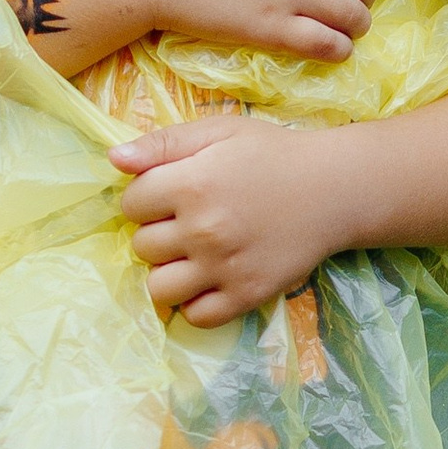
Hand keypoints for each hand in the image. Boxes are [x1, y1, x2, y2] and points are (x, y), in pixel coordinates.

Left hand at [112, 110, 350, 325]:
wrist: (334, 188)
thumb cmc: (272, 154)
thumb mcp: (218, 132)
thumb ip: (163, 143)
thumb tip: (113, 159)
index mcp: (191, 184)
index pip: (131, 204)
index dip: (146, 196)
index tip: (171, 192)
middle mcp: (202, 230)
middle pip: (142, 246)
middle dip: (158, 233)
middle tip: (189, 222)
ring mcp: (224, 268)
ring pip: (159, 288)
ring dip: (170, 272)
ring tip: (193, 255)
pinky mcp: (246, 295)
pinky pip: (196, 316)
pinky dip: (196, 303)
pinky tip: (210, 280)